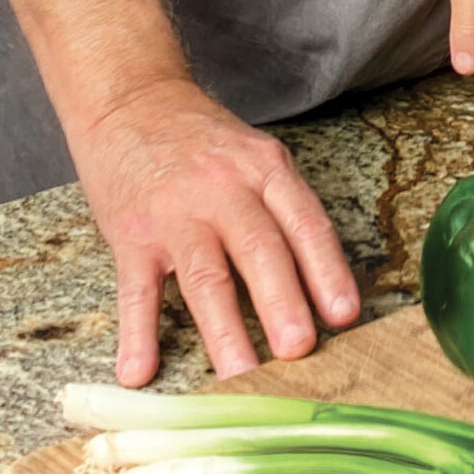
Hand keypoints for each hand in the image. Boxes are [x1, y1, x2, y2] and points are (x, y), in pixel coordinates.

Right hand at [70, 77, 360, 384]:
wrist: (129, 99)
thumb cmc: (201, 139)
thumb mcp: (254, 155)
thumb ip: (284, 209)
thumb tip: (321, 281)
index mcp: (263, 169)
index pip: (304, 222)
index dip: (326, 269)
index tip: (344, 314)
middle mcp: (223, 189)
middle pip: (259, 249)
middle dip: (281, 302)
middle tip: (299, 349)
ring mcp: (174, 213)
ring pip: (205, 275)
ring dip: (223, 329)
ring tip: (240, 375)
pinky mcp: (131, 234)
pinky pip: (135, 290)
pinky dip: (138, 334)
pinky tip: (141, 371)